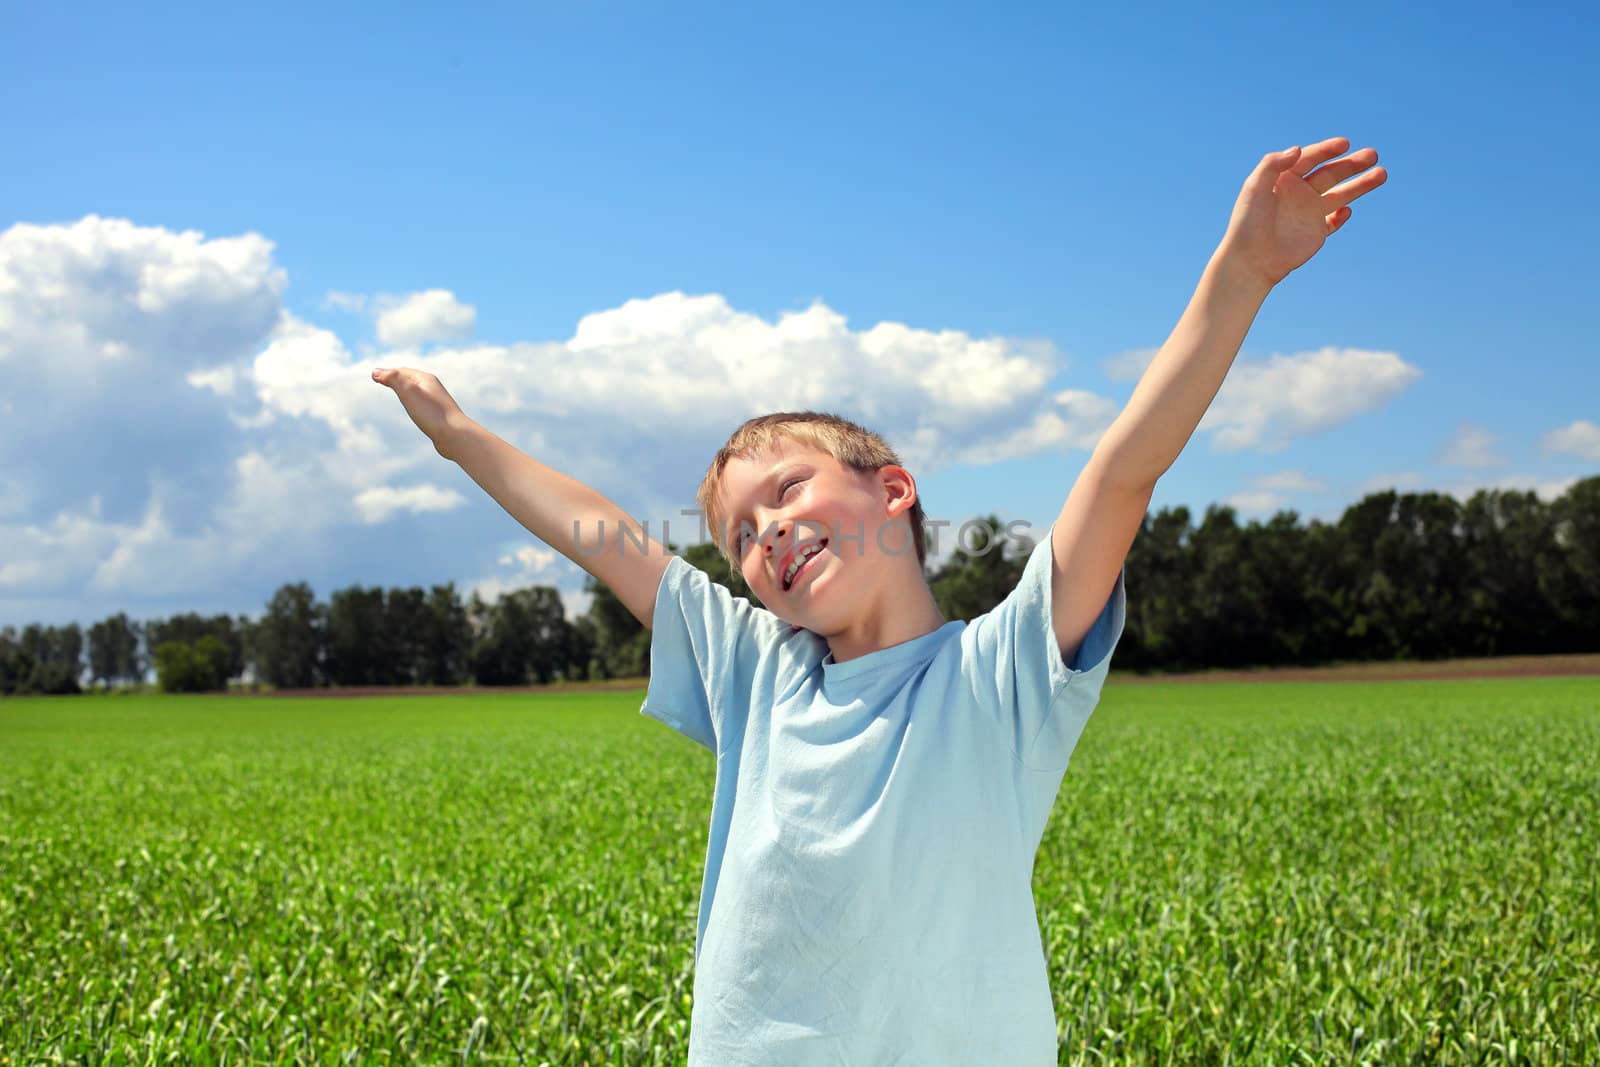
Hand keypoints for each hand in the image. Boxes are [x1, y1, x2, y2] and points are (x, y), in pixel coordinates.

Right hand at [372, 366, 468, 456]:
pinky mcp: (439, 416)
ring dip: (406, 390)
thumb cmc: (431, 413)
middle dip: (397, 378)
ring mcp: (437, 402)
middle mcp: (433, 388)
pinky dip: (414, 403)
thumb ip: (393, 379)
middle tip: (383, 378)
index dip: (387, 373)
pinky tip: (416, 410)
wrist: (456, 436)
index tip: (374, 375)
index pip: (402, 371)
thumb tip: (375, 371)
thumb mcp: (408, 391)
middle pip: (411, 379)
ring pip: (418, 392)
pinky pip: (423, 405)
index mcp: (426, 379)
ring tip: (399, 392)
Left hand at [1221, 137, 1386, 288]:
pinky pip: (1334, 221)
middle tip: (1373, 155)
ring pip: (1340, 194)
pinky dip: (1342, 215)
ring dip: (1360, 184)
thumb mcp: (1254, 188)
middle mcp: (1299, 193)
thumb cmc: (1247, 223)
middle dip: (1352, 164)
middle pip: (1331, 173)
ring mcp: (1309, 212)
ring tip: (1382, 173)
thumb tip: (1298, 148)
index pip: (1310, 158)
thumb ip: (1273, 164)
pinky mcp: (1316, 233)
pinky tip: (1347, 210)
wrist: (1249, 260)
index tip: (1344, 144)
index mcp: (1284, 179)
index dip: (1327, 149)